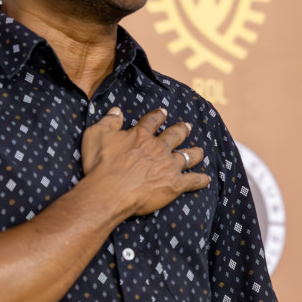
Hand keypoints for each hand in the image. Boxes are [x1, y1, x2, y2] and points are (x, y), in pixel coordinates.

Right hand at [80, 107, 209, 217]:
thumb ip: (108, 121)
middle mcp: (158, 148)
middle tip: (188, 126)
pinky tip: (206, 179)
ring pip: (187, 156)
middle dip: (182, 130)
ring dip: (194, 153)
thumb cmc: (100, 164)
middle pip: (175, 135)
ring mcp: (168, 166)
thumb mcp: (96, 135)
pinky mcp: (174, 184)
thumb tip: (116, 110)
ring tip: (200, 151)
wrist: (109, 191)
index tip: (163, 112)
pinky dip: (200, 180)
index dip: (158, 115)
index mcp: (141, 136)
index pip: (152, 121)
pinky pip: (192, 181)